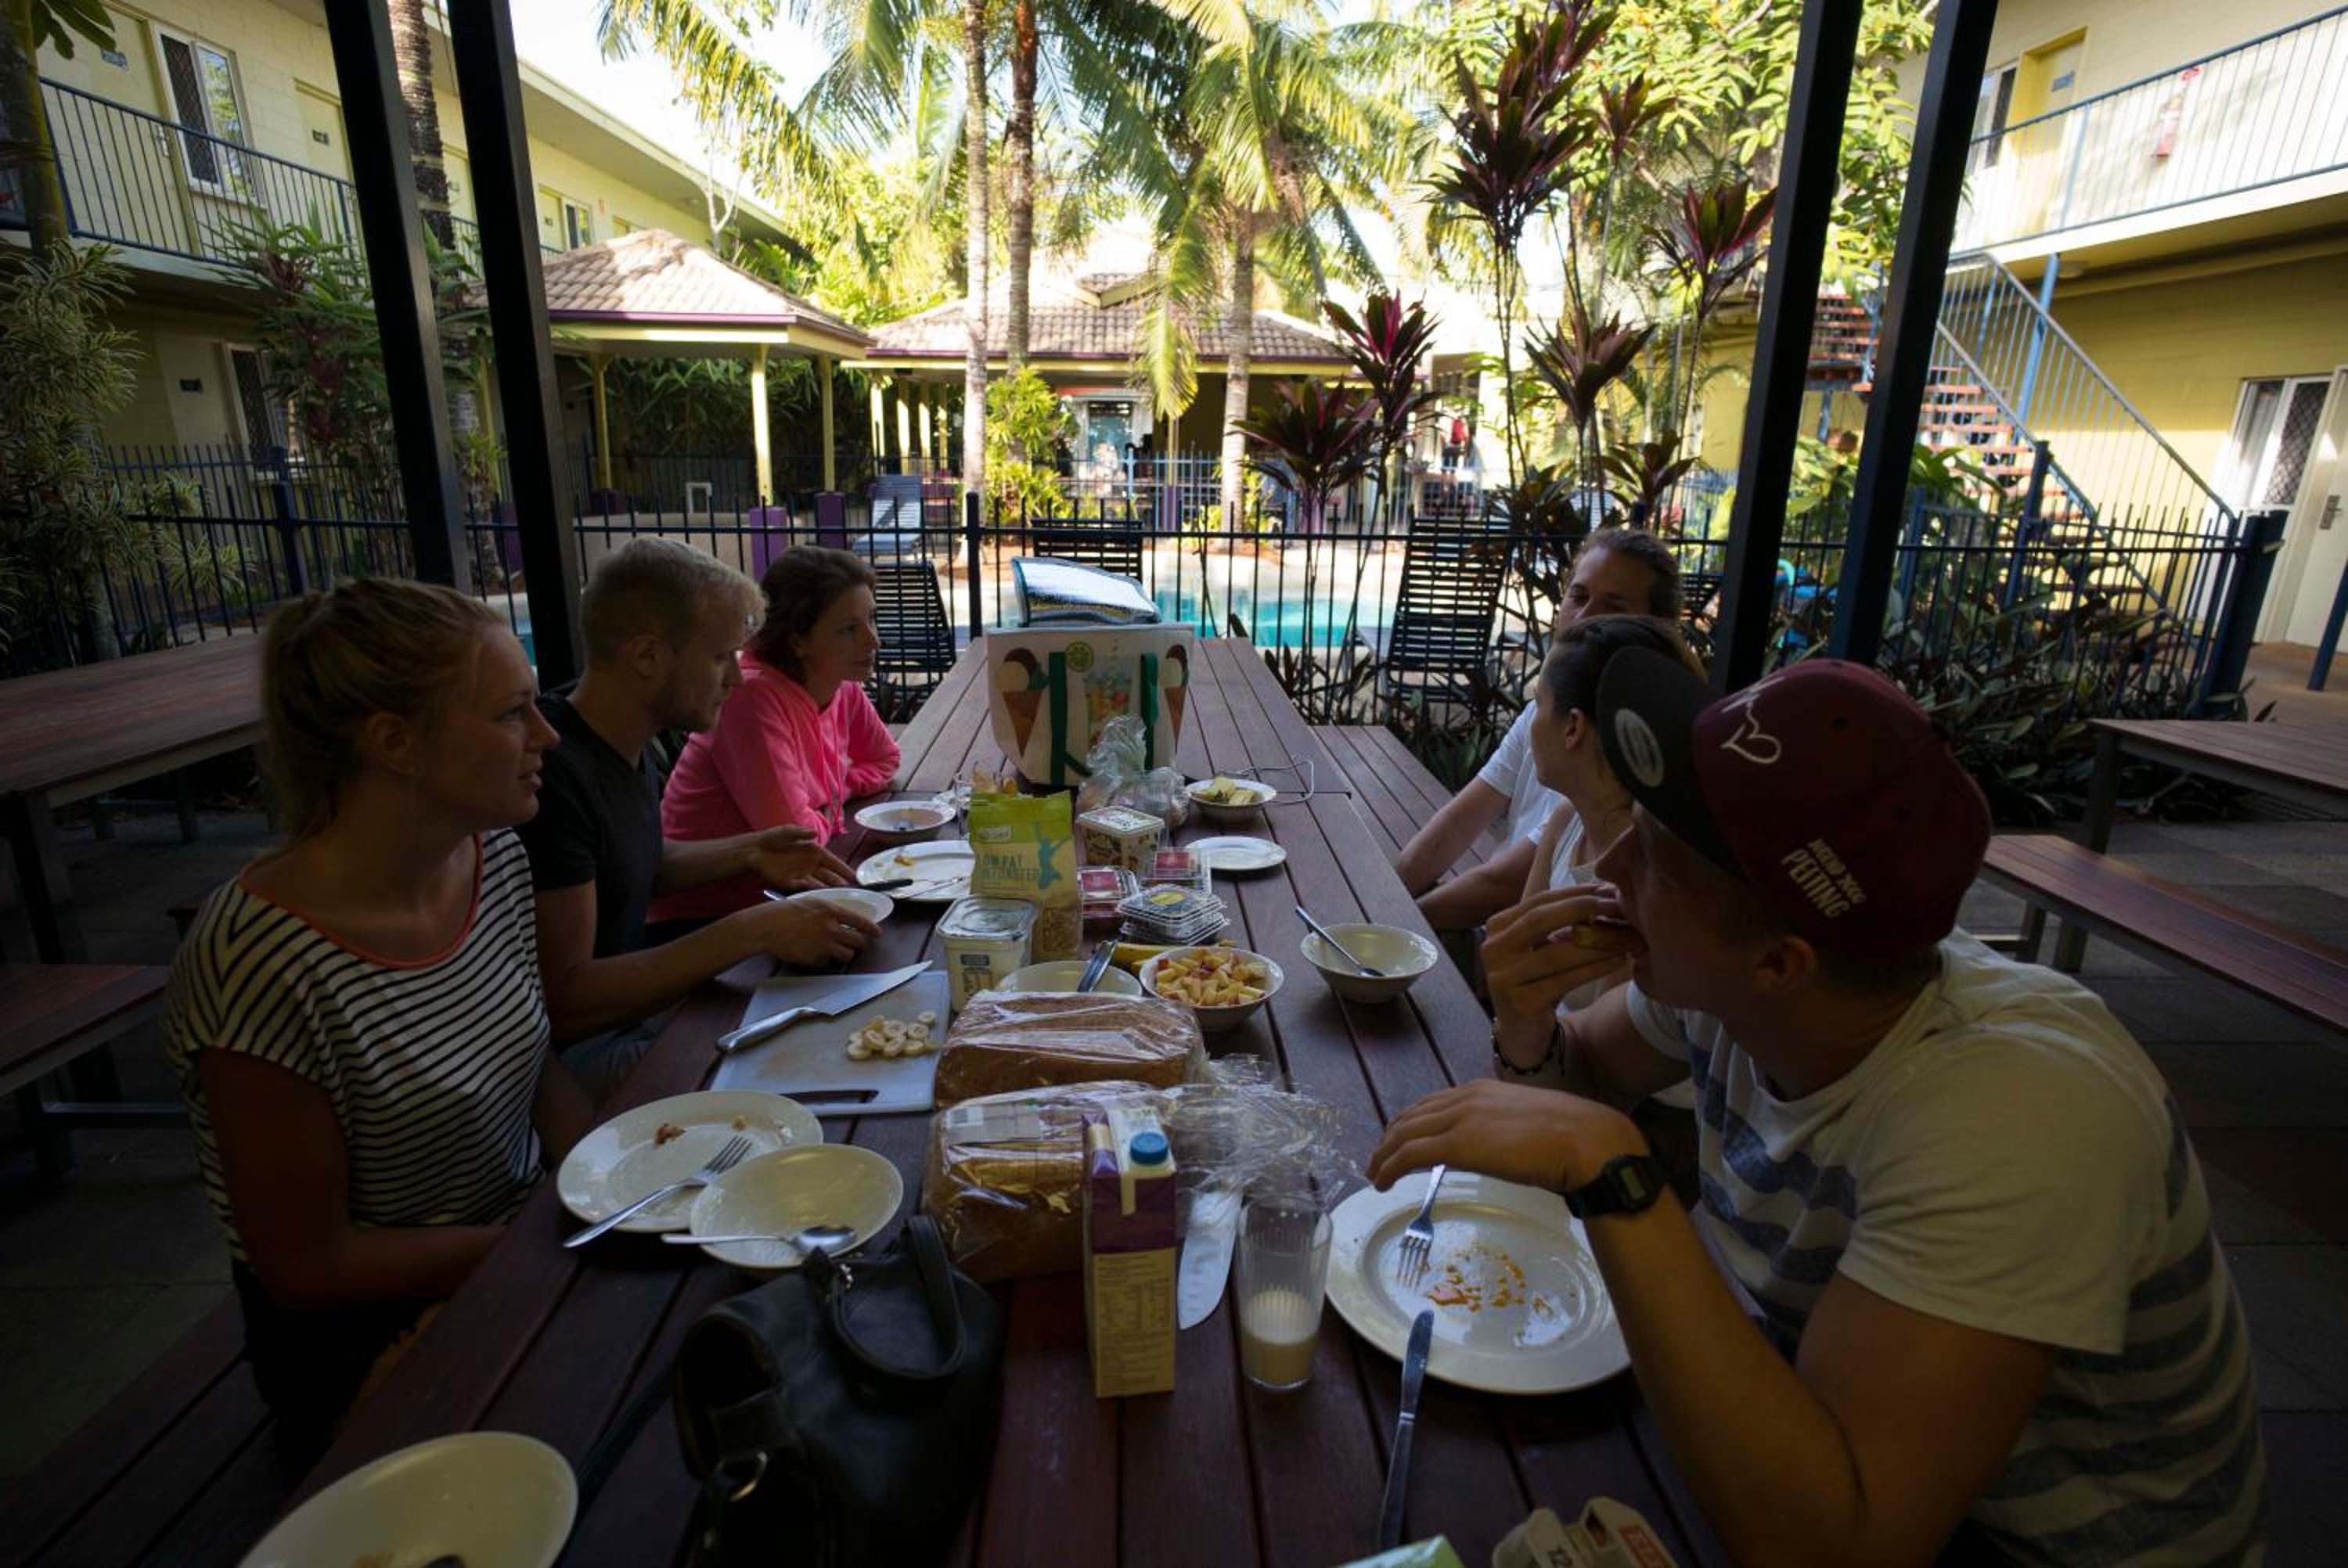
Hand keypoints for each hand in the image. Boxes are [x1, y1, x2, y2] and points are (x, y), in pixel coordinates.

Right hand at [744, 900, 879, 965]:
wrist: (767, 926)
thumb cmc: (786, 910)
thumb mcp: (811, 901)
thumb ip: (830, 909)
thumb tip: (846, 917)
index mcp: (831, 911)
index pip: (861, 922)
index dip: (872, 929)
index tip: (878, 933)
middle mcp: (830, 929)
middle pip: (858, 942)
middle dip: (859, 943)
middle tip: (856, 942)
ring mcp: (823, 946)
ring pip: (847, 955)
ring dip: (844, 953)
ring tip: (836, 948)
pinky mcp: (814, 959)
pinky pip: (828, 962)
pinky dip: (825, 959)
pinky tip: (815, 952)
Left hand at [747, 825, 852, 890]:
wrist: (754, 850)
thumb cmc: (773, 838)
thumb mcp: (787, 831)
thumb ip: (801, 833)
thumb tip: (815, 833)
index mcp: (814, 852)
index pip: (833, 862)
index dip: (844, 869)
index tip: (855, 876)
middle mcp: (811, 865)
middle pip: (829, 876)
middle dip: (840, 883)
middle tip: (851, 891)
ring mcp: (801, 875)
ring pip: (818, 884)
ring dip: (827, 890)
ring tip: (838, 896)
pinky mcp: (790, 883)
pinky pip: (802, 888)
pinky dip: (810, 890)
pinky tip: (817, 894)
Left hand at [1367, 1080, 1646, 1195]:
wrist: (1587, 1141)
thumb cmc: (1573, 1138)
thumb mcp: (1530, 1123)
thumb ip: (1507, 1128)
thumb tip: (1503, 1147)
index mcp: (1482, 1090)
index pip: (1433, 1103)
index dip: (1412, 1122)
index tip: (1402, 1139)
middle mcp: (1465, 1097)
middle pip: (1412, 1115)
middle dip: (1390, 1137)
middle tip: (1380, 1158)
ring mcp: (1460, 1119)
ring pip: (1404, 1133)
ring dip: (1383, 1154)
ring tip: (1375, 1174)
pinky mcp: (1457, 1145)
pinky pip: (1408, 1155)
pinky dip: (1388, 1167)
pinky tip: (1382, 1183)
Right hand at [1482, 885, 1640, 1039]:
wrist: (1522, 1031)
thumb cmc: (1537, 982)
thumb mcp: (1542, 948)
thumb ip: (1562, 925)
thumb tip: (1605, 896)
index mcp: (1497, 927)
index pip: (1538, 901)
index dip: (1574, 893)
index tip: (1606, 890)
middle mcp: (1492, 949)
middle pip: (1540, 920)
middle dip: (1581, 910)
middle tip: (1615, 907)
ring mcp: (1502, 977)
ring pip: (1555, 954)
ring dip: (1594, 943)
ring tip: (1623, 937)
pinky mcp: (1519, 1003)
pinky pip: (1563, 981)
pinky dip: (1593, 968)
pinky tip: (1617, 961)